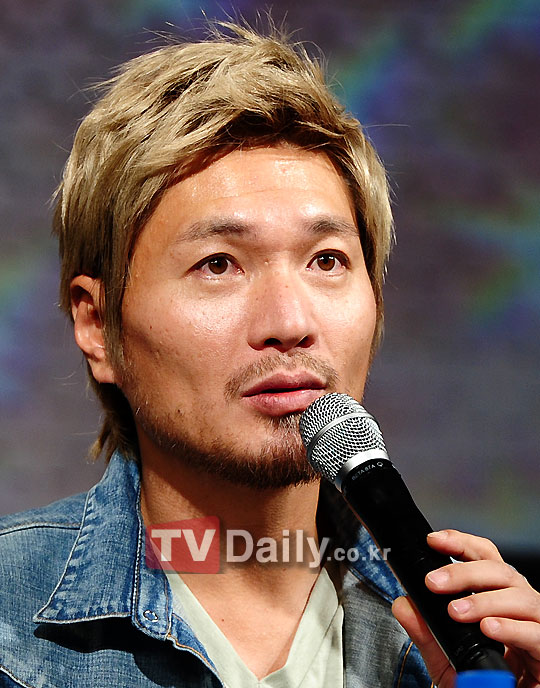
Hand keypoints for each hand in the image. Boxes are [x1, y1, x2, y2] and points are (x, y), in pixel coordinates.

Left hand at [392, 529, 539, 687]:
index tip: (433, 541)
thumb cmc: (477, 678)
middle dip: (464, 572)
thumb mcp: (444, 655)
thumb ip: (425, 631)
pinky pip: (536, 633)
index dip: (461, 543)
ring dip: (484, 600)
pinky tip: (489, 628)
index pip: (484, 557)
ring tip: (455, 611)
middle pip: (500, 570)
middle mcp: (519, 604)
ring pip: (520, 597)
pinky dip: (511, 628)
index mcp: (497, 595)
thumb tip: (403, 605)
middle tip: (434, 583)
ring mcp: (536, 625)